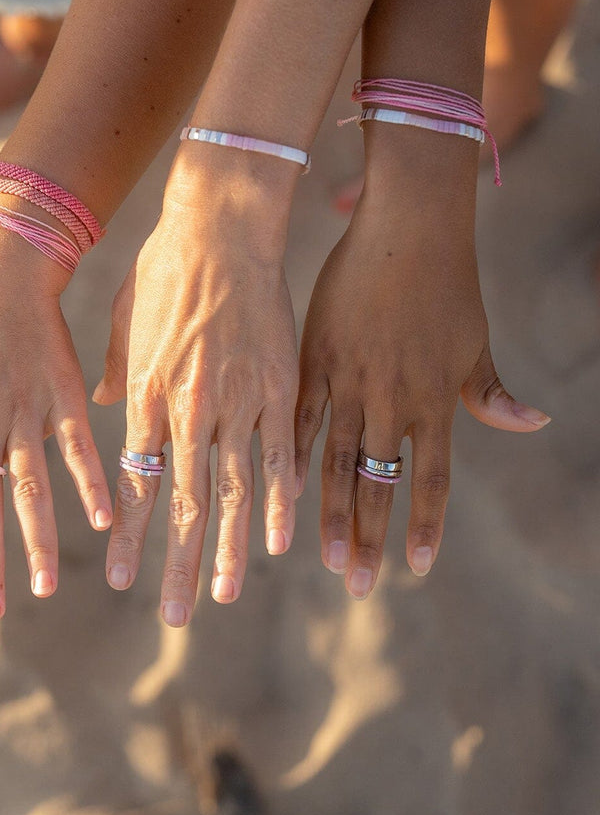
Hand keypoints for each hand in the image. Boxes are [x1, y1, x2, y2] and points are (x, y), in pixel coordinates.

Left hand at [94, 166, 298, 625]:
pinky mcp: (280, 388)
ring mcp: (237, 402)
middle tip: (171, 614)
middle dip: (176, 564)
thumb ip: (115, 375)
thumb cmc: (164, 269)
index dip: (129, 536)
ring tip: (225, 596)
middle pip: (181, 504)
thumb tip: (103, 412)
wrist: (221, 227)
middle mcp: (188, 410)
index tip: (121, 579)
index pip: (133, 484)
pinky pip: (281, 457)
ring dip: (229, 550)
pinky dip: (281, 503)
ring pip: (232, 493)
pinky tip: (282, 543)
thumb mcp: (126, 322)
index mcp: (144, 396)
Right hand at [294, 190, 549, 598]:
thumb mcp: (474, 340)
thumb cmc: (447, 283)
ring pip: (339, 462)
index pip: (431, 479)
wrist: (406, 228)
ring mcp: (350, 381)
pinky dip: (292, 455)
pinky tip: (280, 490)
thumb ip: (489, 390)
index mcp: (434, 399)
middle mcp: (392, 400)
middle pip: (381, 483)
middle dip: (371, 538)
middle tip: (358, 585)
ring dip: (331, 513)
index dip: (422, 525)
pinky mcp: (315, 359)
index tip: (413, 568)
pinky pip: (302, 417)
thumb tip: (533, 424)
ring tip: (324, 557)